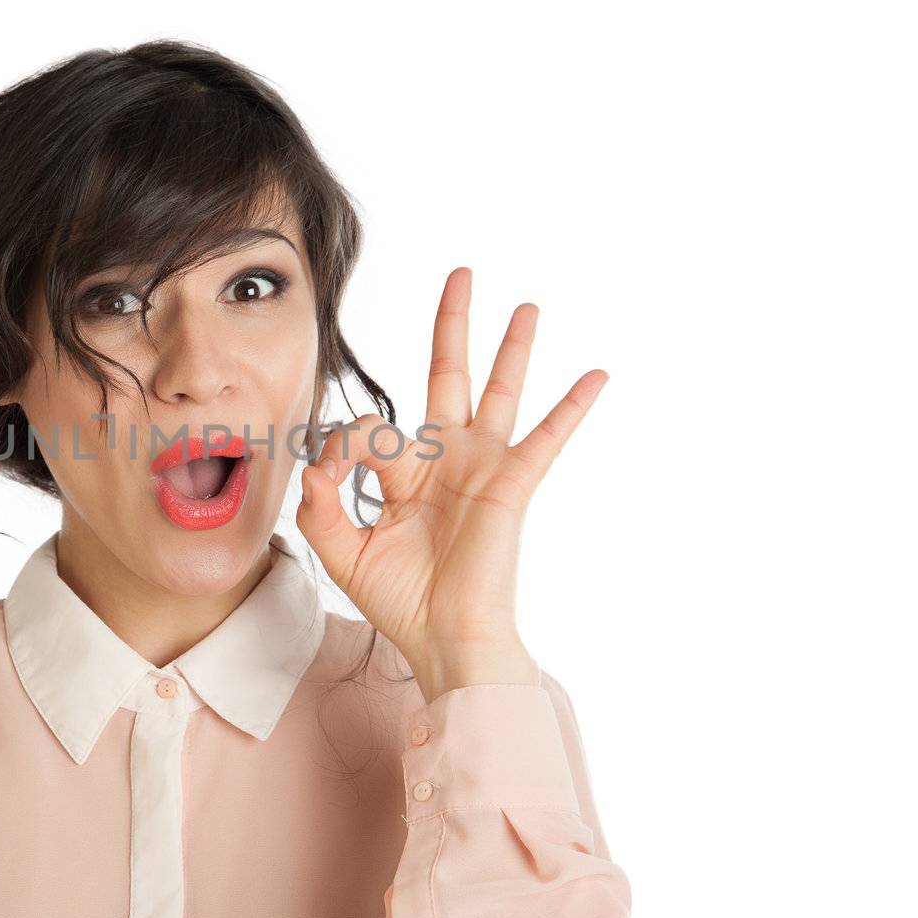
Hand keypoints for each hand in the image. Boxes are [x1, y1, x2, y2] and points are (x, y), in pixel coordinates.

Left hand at [295, 267, 607, 703]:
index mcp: (406, 474)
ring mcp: (482, 469)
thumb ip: (321, 503)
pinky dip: (571, 407)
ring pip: (499, 392)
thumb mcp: (341, 550)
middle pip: (449, 376)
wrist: (443, 642)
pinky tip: (596, 374)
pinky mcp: (510, 486)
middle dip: (453, 326)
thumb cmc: (401, 602)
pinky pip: (546, 438)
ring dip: (512, 347)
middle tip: (460, 276)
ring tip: (526, 306)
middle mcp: (447, 461)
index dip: (339, 446)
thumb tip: (321, 460)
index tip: (328, 479)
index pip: (371, 427)